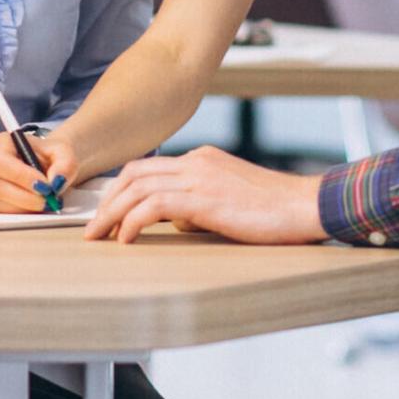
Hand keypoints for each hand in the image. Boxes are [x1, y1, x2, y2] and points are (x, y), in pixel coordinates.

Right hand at [0, 129, 79, 213]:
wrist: (46, 162)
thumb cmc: (50, 155)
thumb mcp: (64, 152)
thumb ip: (65, 165)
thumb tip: (56, 182)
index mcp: (2, 143)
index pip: (1, 162)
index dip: (22, 178)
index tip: (45, 188)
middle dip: (24, 198)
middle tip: (47, 201)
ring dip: (19, 208)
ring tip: (41, 204)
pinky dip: (12, 212)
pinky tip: (26, 208)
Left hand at [81, 146, 327, 244]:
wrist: (306, 205)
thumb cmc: (276, 211)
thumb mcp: (230, 201)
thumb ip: (200, 205)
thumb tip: (176, 222)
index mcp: (202, 159)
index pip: (148, 168)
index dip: (121, 190)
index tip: (106, 212)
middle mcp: (196, 162)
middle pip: (134, 174)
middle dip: (107, 201)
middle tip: (92, 227)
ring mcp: (199, 177)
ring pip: (137, 187)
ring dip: (111, 213)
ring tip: (99, 236)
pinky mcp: (204, 198)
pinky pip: (153, 205)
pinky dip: (132, 221)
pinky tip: (125, 239)